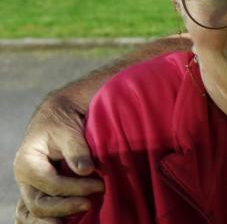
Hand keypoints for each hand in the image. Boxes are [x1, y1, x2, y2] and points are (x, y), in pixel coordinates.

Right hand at [13, 94, 103, 219]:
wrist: (59, 114)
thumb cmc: (62, 120)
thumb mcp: (68, 130)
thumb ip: (76, 150)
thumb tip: (85, 171)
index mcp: (27, 163)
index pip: (50, 185)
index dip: (76, 188)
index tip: (100, 185)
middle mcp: (25, 180)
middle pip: (39, 205)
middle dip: (66, 207)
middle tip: (91, 203)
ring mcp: (32, 188)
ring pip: (34, 214)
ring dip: (55, 218)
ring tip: (76, 220)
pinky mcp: (42, 191)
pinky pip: (38, 212)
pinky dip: (50, 219)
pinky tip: (69, 221)